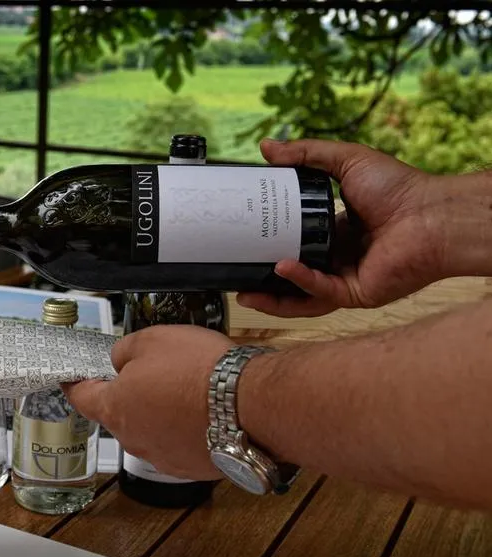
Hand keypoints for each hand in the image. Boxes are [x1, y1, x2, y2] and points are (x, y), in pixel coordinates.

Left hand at [63, 324, 233, 479]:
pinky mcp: (191, 468)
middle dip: (131, 394)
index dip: (76, 384)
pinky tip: (203, 411)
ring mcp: (162, 457)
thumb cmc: (201, 371)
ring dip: (160, 413)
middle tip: (155, 372)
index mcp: (115, 408)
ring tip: (187, 390)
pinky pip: (178, 443)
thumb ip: (124, 351)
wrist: (250, 405)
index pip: (81, 398)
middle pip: (119, 414)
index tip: (71, 380)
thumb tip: (121, 362)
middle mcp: (134, 439)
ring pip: (150, 429)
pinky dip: (184, 429)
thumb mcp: (152, 339)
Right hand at [237, 138, 444, 316]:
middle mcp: (340, 258)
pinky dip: (300, 283)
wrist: (433, 214)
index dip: (270, 243)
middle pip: (294, 276)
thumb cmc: (400, 188)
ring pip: (302, 296)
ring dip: (274, 297)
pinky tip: (283, 269)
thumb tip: (268, 146)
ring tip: (247, 292)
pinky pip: (321, 293)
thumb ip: (306, 154)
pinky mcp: (357, 293)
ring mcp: (347, 278)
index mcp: (337, 231)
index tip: (244, 239)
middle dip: (264, 280)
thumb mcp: (345, 161)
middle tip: (236, 273)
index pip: (296, 242)